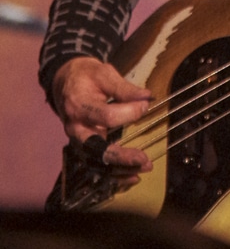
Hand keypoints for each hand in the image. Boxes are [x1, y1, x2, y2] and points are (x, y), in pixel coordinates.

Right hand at [52, 56, 152, 172]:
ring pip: (96, 162)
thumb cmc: (86, 76)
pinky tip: (131, 175)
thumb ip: (124, 88)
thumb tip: (146, 97)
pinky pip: (96, 165)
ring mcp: (77, 141)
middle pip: (96, 148)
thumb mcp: (104, 73)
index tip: (145, 105)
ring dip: (120, 169)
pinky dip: (113, 173)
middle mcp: (75, 128)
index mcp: (78, 106)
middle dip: (120, 156)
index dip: (128, 112)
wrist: (65, 82)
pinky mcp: (83, 148)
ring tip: (143, 168)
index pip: (105, 115)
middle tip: (142, 158)